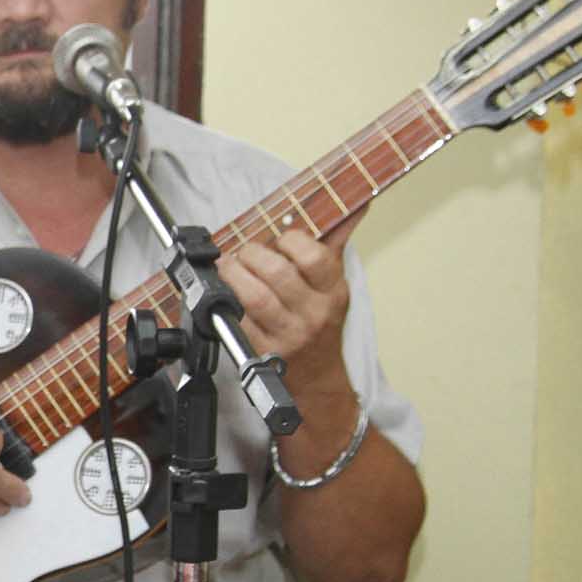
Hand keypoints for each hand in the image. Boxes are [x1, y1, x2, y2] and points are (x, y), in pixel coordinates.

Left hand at [222, 226, 354, 399]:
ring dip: (234, 275)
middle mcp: (312, 314)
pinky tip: (223, 294)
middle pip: (278, 274)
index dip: (290, 240)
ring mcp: (287, 335)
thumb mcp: (333, 284)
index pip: (314, 257)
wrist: (317, 376)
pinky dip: (225, 303)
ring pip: (255, 297)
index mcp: (333, 292)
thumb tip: (358, 204)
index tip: (278, 239)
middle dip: (253, 254)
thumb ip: (335, 243)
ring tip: (228, 267)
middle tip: (245, 252)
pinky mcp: (262, 352)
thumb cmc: (321, 323)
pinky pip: (237, 322)